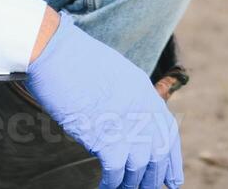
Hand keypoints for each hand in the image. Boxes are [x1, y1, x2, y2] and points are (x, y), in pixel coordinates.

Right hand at [25, 10, 183, 188]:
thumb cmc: (73, 60)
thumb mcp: (112, 74)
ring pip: (139, 166)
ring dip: (131, 183)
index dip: (172, 159)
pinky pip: (116, 171)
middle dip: (153, 176)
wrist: (55, 52)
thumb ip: (124, 98)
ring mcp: (127, 122)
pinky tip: (105, 187)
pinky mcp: (107, 136)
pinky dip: (112, 183)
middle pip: (157, 152)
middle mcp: (142, 107)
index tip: (172, 179)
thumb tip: (124, 123)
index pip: (168, 131)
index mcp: (144, 90)